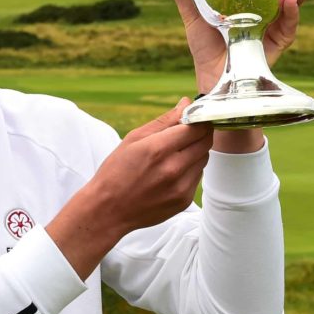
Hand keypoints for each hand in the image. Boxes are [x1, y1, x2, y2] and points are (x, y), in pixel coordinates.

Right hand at [46, 98, 212, 278]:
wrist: (108, 210)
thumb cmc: (116, 171)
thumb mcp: (133, 138)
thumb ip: (164, 121)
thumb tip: (186, 103)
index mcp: (158, 149)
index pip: (196, 128)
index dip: (199, 119)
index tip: (196, 116)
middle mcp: (173, 169)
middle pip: (205, 142)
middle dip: (201, 132)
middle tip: (189, 130)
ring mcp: (180, 187)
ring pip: (203, 159)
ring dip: (195, 150)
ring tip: (175, 153)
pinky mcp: (184, 200)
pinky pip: (197, 177)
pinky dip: (190, 169)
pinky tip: (171, 171)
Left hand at [153, 0, 313, 93]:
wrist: (210, 78)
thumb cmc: (204, 46)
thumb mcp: (193, 12)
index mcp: (249, 3)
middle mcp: (265, 13)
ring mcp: (273, 28)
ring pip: (294, 4)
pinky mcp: (276, 44)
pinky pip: (288, 28)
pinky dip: (291, 14)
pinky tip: (289, 1)